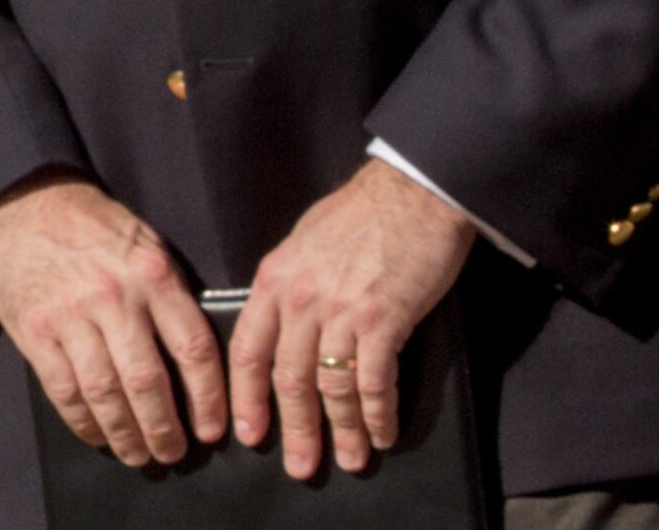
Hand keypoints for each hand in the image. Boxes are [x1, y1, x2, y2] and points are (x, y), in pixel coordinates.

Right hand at [0, 171, 226, 467]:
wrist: (27, 204)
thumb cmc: (96, 230)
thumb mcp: (147, 246)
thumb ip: (170, 297)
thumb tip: (197, 364)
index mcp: (152, 276)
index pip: (193, 348)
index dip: (208, 398)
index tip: (212, 430)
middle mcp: (114, 297)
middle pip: (147, 382)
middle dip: (165, 429)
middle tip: (174, 453)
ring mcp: (71, 316)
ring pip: (105, 393)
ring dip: (125, 434)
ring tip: (138, 455)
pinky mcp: (36, 331)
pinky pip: (64, 390)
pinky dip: (83, 422)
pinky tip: (97, 435)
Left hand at [227, 159, 473, 477]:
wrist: (411, 192)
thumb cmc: (360, 214)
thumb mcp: (302, 243)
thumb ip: (288, 285)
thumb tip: (282, 323)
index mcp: (274, 281)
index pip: (247, 350)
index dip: (246, 397)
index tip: (246, 433)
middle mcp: (300, 300)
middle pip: (287, 379)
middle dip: (293, 429)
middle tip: (299, 466)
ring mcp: (341, 311)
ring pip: (330, 386)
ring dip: (341, 430)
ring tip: (349, 459)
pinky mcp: (383, 320)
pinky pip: (373, 381)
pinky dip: (376, 414)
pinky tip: (382, 434)